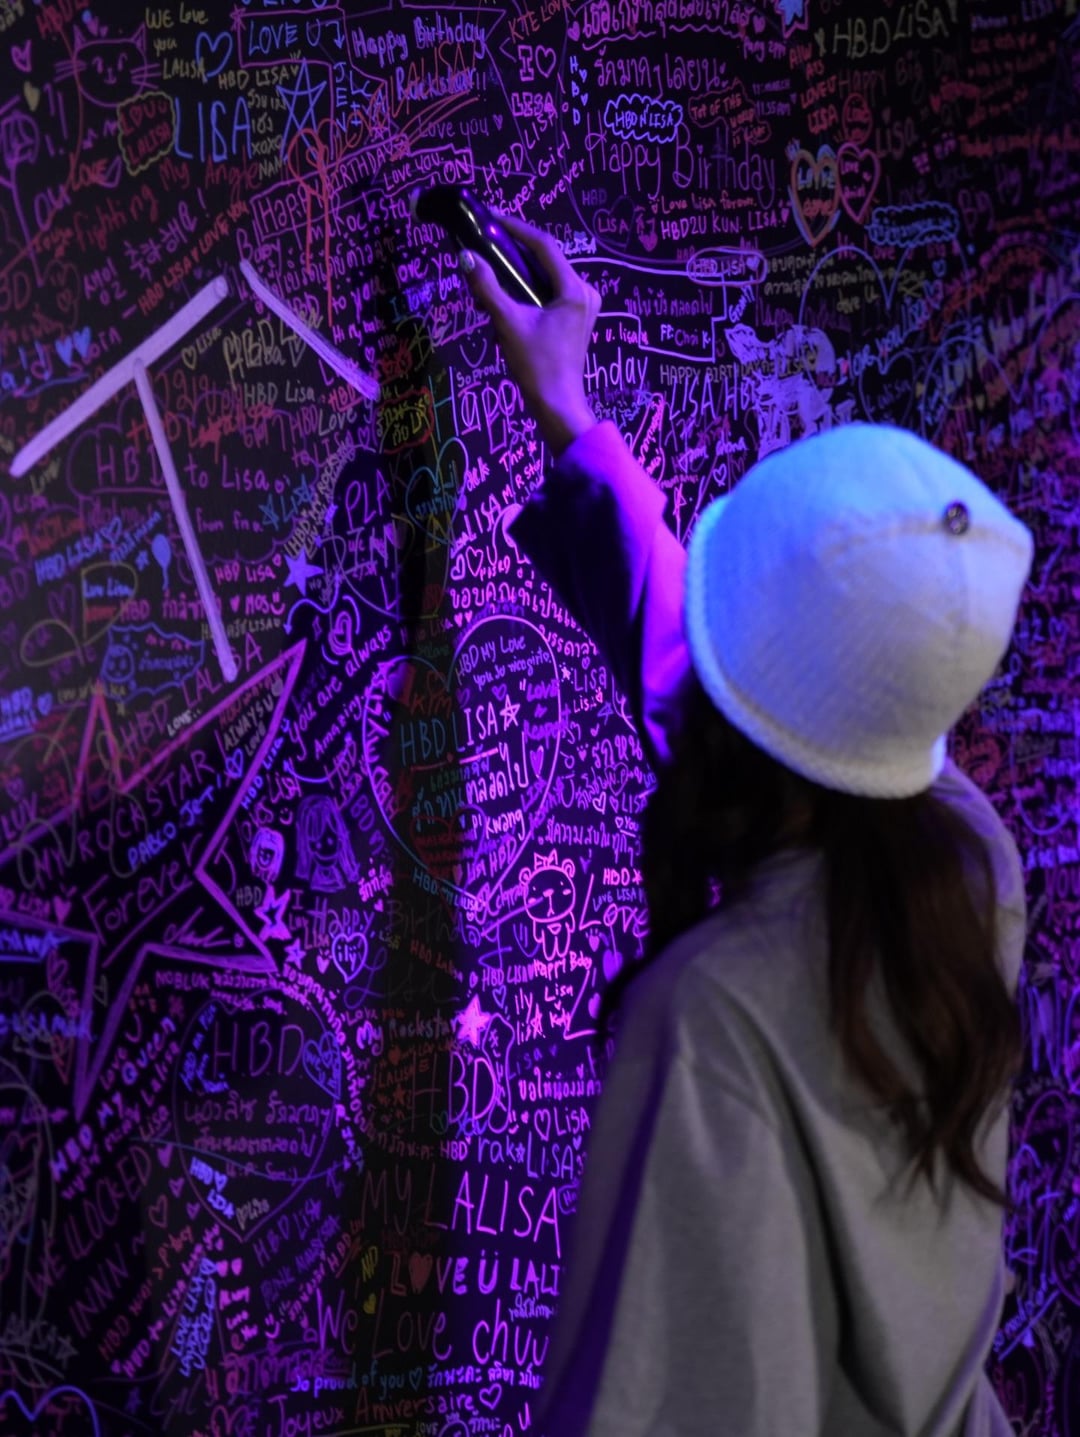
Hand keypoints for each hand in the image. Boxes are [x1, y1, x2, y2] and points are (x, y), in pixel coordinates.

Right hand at [460, 213, 600, 456]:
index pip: (543, 245)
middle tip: (485, 249)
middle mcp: (584, 292)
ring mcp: (583, 307)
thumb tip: (465, 258)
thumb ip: (487, 288)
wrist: (557, 406)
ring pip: (545, 278)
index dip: (515, 229)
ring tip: (489, 279)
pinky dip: (527, 292)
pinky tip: (505, 301)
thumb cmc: (536, 366)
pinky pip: (549, 294)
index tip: (491, 219)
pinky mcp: (576, 320)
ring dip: (517, 276)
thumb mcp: (507, 324)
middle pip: (545, 261)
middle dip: (513, 255)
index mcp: (574, 289)